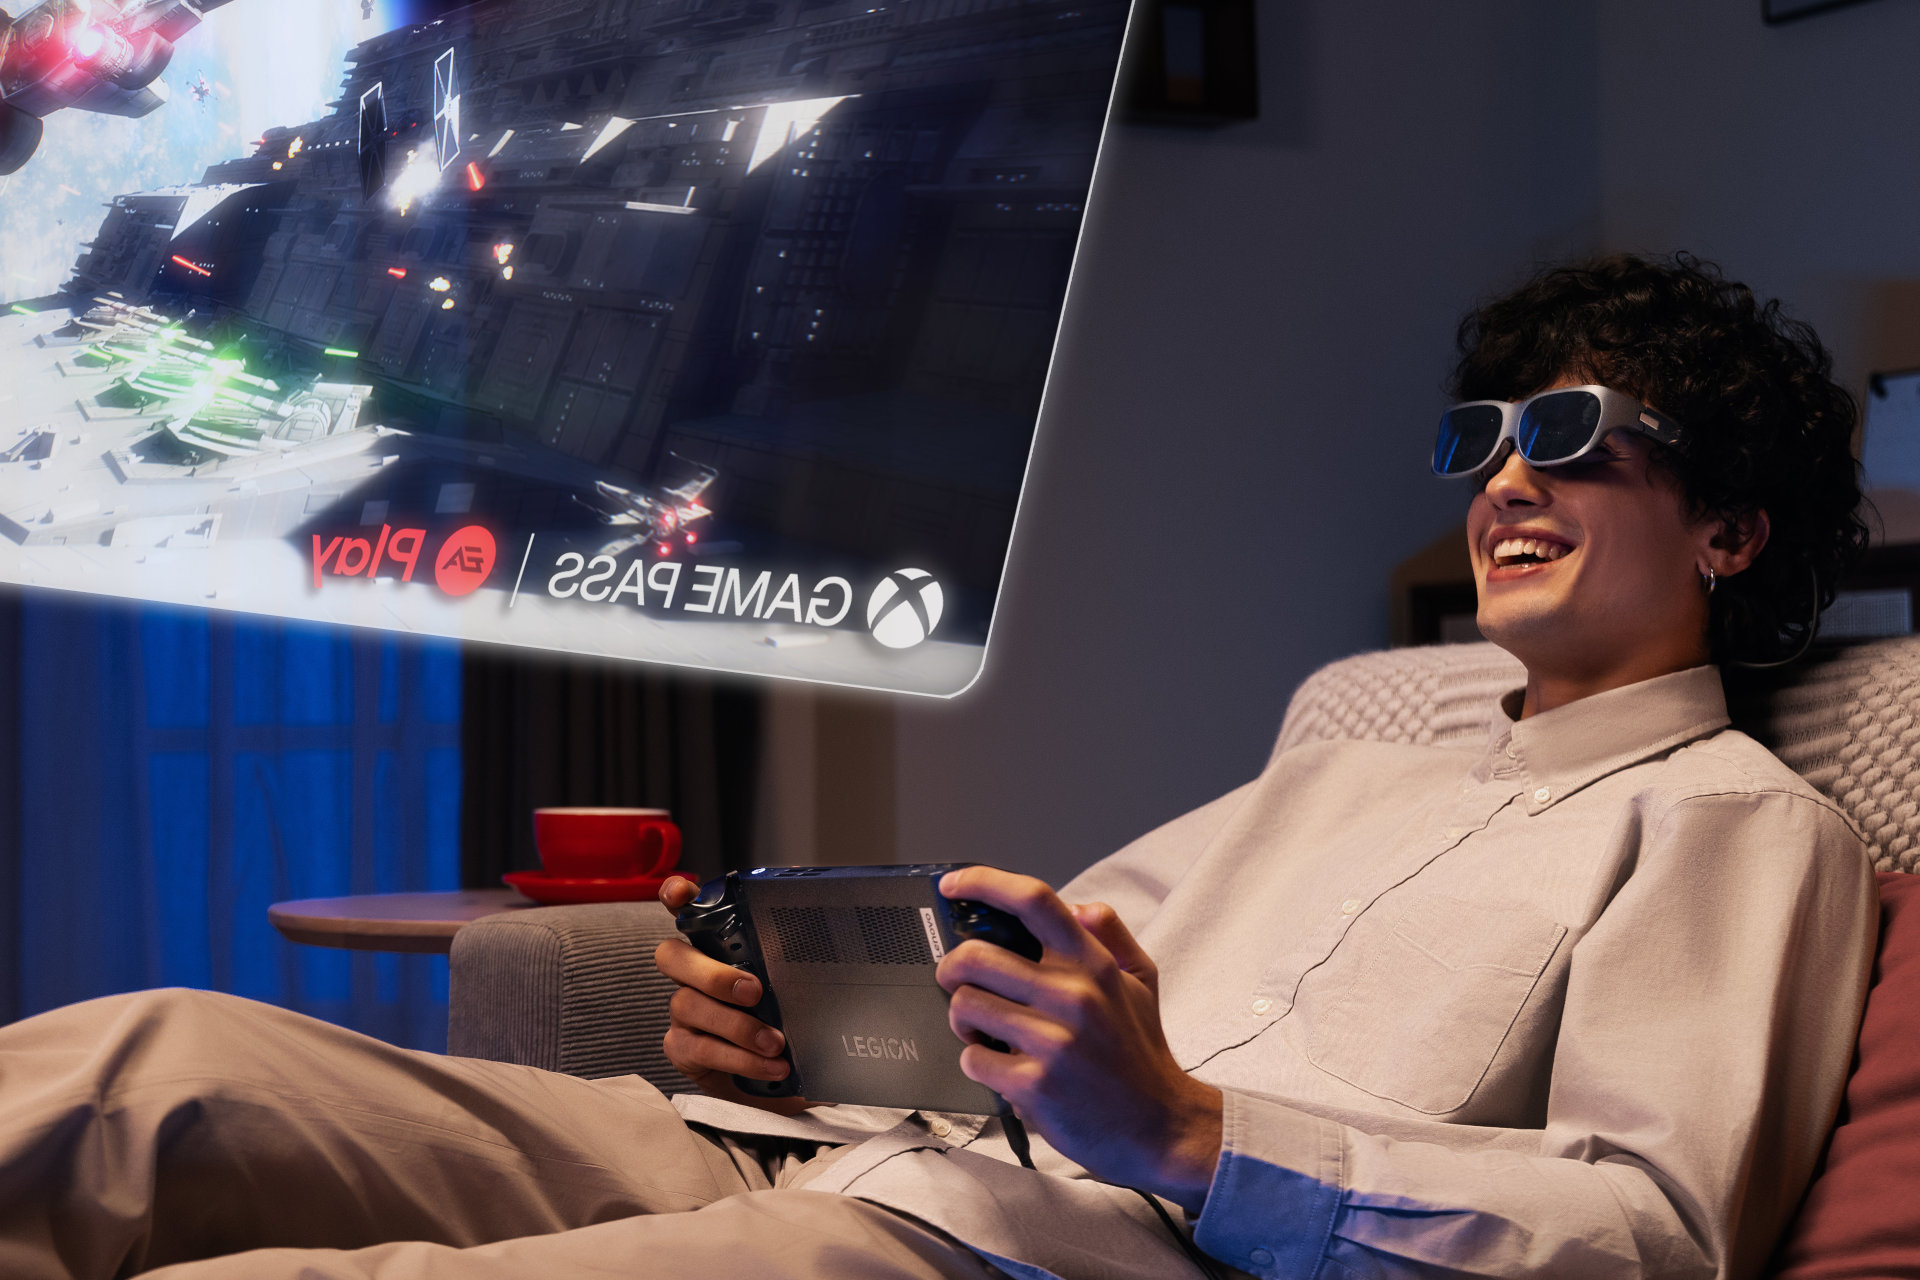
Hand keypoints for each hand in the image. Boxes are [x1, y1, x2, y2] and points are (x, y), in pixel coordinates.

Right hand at [652, 876, 818, 1114]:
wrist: (776, 1079)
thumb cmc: (782, 1017)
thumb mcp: (790, 985)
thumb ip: (794, 956)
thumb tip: (822, 916)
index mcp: (716, 948)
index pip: (685, 911)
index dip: (676, 897)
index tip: (680, 892)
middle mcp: (690, 975)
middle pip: (672, 956)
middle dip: (713, 973)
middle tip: (754, 991)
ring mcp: (682, 1011)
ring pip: (688, 1006)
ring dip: (737, 1026)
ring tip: (775, 1042)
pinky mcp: (682, 1049)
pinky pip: (701, 1049)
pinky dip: (740, 1059)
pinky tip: (770, 1065)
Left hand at [935, 867, 1222, 1212]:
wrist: (1161, 1126)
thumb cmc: (1142, 1053)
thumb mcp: (1143, 981)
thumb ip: (1111, 934)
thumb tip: (1075, 905)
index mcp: (1093, 963)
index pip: (1033, 900)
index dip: (983, 882)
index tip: (953, 884)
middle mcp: (1073, 995)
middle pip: (975, 956)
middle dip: (951, 968)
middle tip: (955, 981)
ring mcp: (1053, 1040)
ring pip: (965, 1006)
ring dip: (962, 1020)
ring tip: (982, 1031)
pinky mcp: (1035, 1084)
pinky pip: (973, 1058)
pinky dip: (977, 1062)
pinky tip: (1000, 1067)